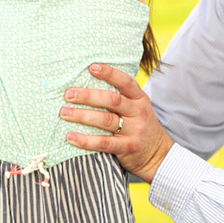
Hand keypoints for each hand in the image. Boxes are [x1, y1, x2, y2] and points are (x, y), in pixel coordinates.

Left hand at [60, 64, 173, 181]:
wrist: (158, 155)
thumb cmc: (140, 127)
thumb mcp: (138, 108)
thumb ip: (121, 98)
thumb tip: (87, 84)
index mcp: (140, 98)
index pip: (125, 82)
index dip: (109, 73)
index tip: (91, 67)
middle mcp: (138, 112)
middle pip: (112, 100)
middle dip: (88, 96)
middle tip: (68, 95)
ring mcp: (134, 130)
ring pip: (105, 120)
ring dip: (82, 116)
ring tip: (64, 114)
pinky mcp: (127, 147)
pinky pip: (104, 143)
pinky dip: (86, 140)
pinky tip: (71, 137)